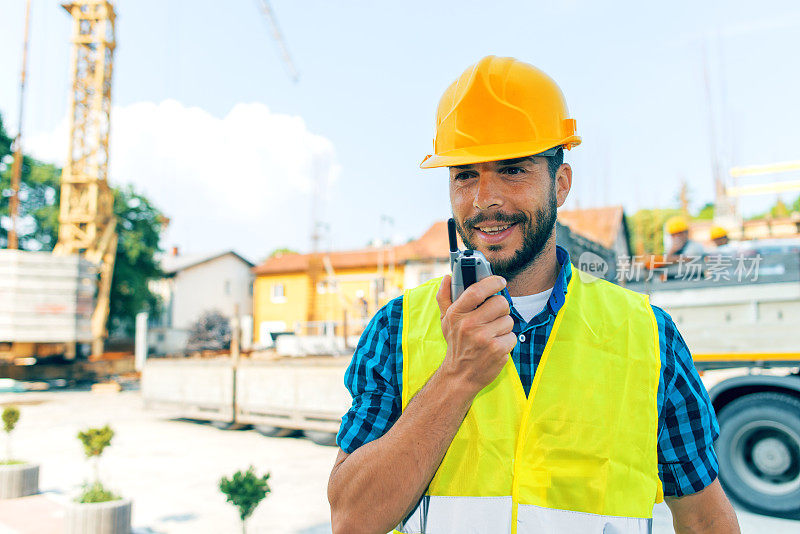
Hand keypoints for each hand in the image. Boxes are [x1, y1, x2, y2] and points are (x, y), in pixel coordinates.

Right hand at [435, 275, 516, 394]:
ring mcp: (484, 338)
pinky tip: (496, 346)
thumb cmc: (456, 344)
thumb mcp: (446, 321)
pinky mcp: (497, 350)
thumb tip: (448, 278)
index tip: (499, 282)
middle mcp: (469, 325)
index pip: (476, 291)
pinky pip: (512, 336)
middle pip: (500, 303)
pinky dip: (507, 341)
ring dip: (504, 327)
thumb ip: (445, 297)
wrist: (460, 375)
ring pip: (509, 320)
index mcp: (456, 314)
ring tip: (492, 334)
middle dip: (501, 309)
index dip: (492, 283)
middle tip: (494, 316)